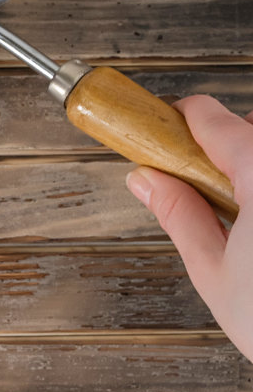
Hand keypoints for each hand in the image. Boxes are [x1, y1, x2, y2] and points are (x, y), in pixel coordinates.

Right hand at [126, 95, 252, 359]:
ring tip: (243, 221)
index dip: (177, 122)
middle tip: (202, 192)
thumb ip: (179, 215)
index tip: (159, 133)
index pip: (210, 117)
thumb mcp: (214, 274)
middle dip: (223, 152)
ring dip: (251, 174)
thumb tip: (149, 181)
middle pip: (251, 131)